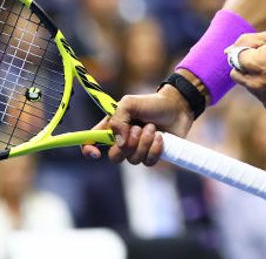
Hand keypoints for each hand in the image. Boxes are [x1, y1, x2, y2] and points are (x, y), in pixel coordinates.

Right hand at [79, 84, 194, 165]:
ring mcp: (137, 149)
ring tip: (153, 128)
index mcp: (112, 127)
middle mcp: (122, 140)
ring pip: (133, 160)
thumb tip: (119, 144)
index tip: (96, 152)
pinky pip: (148, 162)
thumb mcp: (129, 103)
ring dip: (144, 142)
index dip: (88, 150)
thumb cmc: (151, 103)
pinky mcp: (152, 155)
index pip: (91, 142)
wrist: (177, 107)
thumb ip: (118, 120)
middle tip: (138, 128)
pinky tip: (161, 137)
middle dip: (128, 144)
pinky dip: (155, 149)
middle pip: (114, 157)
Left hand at [228, 31, 265, 110]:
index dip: (244, 53)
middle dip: (244, 68)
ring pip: (247, 86)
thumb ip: (246, 41)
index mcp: (254, 64)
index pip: (234, 59)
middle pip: (235, 75)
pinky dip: (264, 89)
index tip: (255, 52)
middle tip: (261, 62)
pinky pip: (259, 95)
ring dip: (254, 79)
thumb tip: (227, 51)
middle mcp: (255, 82)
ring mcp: (262, 96)